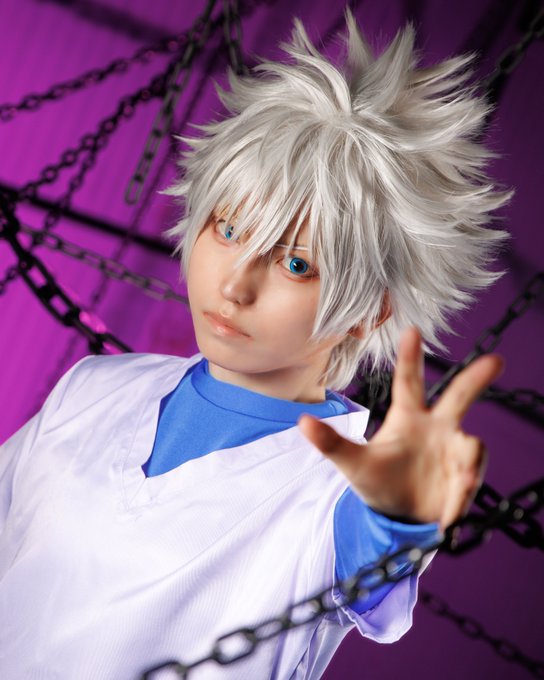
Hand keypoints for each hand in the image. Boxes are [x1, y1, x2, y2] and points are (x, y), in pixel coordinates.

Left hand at [298, 328, 503, 530]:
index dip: (410, 357)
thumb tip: (302, 422)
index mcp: (408, 418)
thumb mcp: (352, 464)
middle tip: (496, 361)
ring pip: (471, 445)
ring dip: (468, 461)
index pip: (409, 382)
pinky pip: (470, 481)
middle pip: (459, 398)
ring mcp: (452, 453)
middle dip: (477, 378)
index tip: (411, 330)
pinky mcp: (463, 480)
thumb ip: (331, 443)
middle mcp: (436, 428)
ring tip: (461, 483)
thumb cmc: (377, 481)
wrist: (398, 518)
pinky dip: (462, 497)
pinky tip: (449, 516)